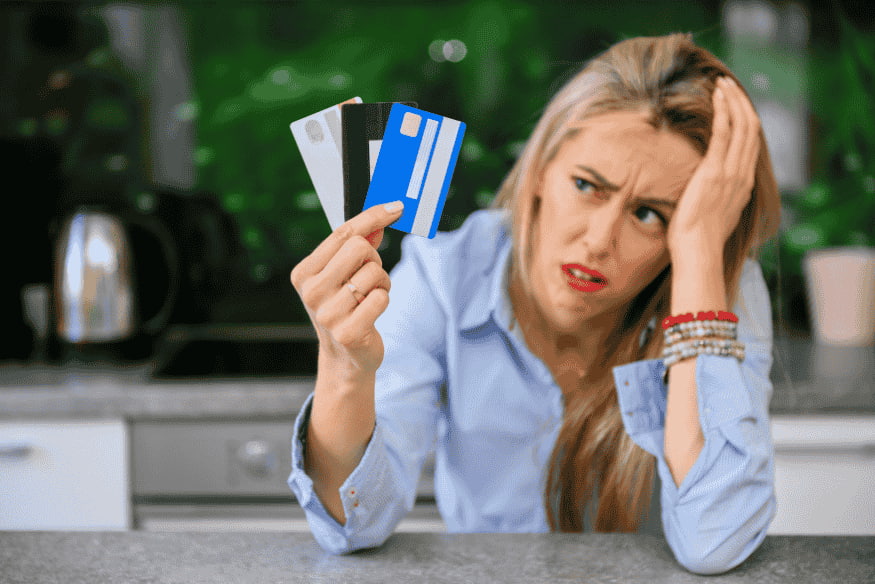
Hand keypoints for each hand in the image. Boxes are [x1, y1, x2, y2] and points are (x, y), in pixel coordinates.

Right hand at [291, 201, 403, 374]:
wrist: (345, 356)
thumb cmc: (344, 307)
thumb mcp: (343, 274)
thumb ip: (358, 244)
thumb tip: (381, 217)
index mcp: (304, 273)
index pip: (343, 233)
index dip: (373, 216)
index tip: (395, 206)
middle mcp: (311, 292)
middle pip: (359, 247)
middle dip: (374, 259)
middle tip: (369, 277)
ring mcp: (328, 314)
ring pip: (374, 272)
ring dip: (381, 283)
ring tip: (369, 298)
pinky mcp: (349, 332)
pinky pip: (382, 297)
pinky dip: (384, 300)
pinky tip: (371, 312)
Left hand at [667, 75, 760, 259]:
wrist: (698, 251)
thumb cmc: (698, 241)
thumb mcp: (714, 216)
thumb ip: (716, 200)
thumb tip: (705, 195)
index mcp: (743, 185)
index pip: (750, 144)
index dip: (745, 121)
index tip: (735, 106)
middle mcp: (742, 175)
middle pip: (751, 129)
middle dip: (741, 103)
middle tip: (729, 85)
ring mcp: (731, 172)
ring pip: (742, 124)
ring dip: (733, 100)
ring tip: (723, 83)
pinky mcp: (715, 170)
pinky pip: (724, 132)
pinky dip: (723, 110)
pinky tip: (717, 95)